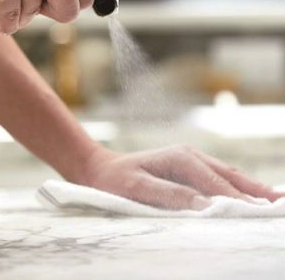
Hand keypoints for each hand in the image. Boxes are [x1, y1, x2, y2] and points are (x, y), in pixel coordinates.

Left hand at [80, 145, 283, 209]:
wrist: (101, 169)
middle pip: (229, 175)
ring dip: (249, 188)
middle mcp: (189, 155)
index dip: (237, 200)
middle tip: (280, 204)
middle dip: (255, 190)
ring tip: (274, 201)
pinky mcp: (188, 168)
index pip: (216, 183)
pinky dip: (236, 187)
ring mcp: (190, 160)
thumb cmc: (116, 180)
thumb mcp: (138, 189)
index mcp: (180, 158)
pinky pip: (218, 177)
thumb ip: (170, 196)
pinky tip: (249, 195)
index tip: (258, 213)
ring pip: (226, 175)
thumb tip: (203, 206)